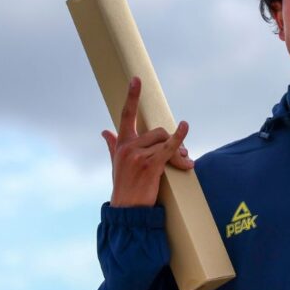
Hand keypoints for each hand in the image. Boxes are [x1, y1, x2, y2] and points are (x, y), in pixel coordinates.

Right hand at [102, 76, 193, 207]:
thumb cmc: (124, 186)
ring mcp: (138, 155)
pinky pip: (168, 148)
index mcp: (121, 144)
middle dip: (172, 141)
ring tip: (185, 162)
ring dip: (180, 151)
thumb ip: (112, 145)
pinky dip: (179, 138)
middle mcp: (128, 147)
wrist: (127, 209)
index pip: (126, 115)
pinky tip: (185, 127)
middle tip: (182, 155)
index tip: (136, 80)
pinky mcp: (150, 165)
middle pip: (158, 131)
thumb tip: (104, 131)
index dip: (131, 96)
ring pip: (165, 141)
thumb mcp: (116, 163)